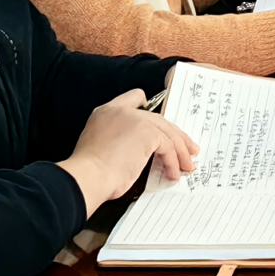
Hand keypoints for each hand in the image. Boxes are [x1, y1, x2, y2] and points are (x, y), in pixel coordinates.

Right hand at [58, 88, 197, 210]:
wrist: (87, 177)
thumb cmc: (89, 174)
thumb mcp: (101, 147)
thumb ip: (120, 139)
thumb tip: (141, 152)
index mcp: (107, 112)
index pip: (135, 98)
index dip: (150, 110)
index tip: (160, 124)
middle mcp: (122, 111)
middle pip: (158, 119)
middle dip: (175, 136)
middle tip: (188, 150)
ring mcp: (135, 119)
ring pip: (167, 132)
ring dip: (180, 151)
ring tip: (186, 166)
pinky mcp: (147, 132)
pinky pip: (168, 146)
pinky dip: (173, 162)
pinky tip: (173, 174)